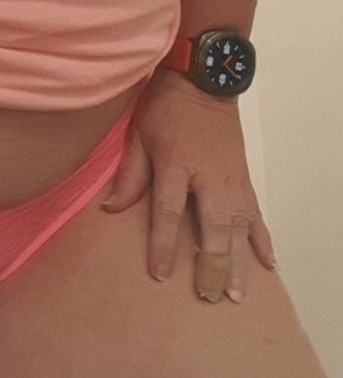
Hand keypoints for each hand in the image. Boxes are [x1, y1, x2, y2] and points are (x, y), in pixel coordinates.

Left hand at [102, 68, 275, 301]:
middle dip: (211, 266)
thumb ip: (129, 174)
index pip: (168, 212)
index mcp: (176, 164)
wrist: (203, 81)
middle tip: (208, 297)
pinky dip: (262, 240)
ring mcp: (232, 180)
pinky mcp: (245, 179)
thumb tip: (111, 209)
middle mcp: (208, 176)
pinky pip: (257, 215)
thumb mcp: (138, 133)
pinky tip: (267, 264)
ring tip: (236, 295)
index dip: (163, 244)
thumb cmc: (165, 107)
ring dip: (239, 263)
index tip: (160, 274)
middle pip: (212, 228)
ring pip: (239, 229)